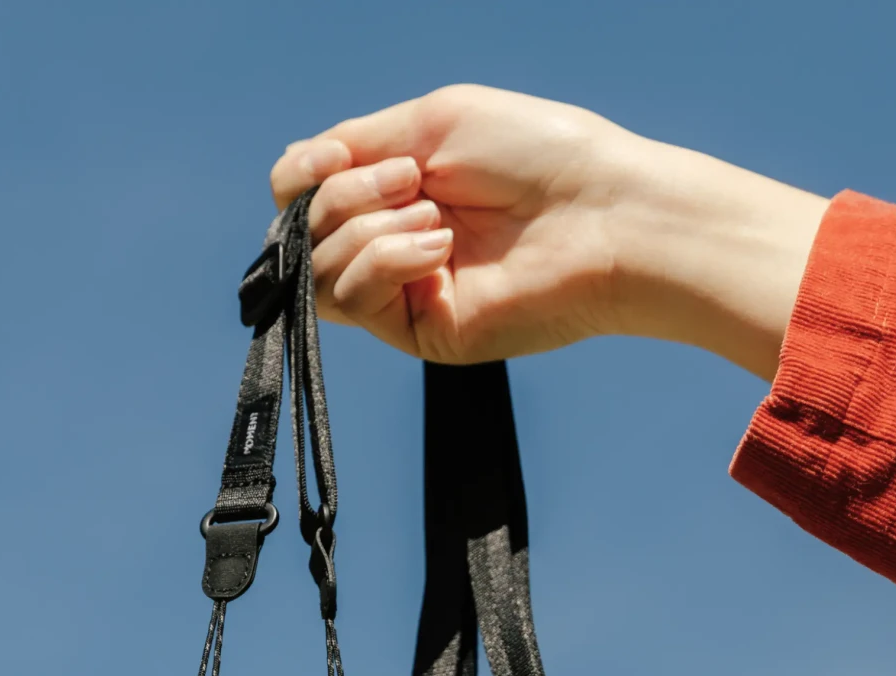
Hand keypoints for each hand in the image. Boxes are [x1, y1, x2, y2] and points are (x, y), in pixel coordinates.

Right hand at [270, 85, 828, 378]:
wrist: (599, 214)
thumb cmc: (535, 155)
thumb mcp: (432, 123)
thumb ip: (356, 148)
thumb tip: (296, 179)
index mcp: (393, 191)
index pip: (302, 194)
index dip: (300, 175)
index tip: (333, 154)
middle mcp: (390, 243)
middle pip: (301, 232)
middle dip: (346, 196)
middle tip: (414, 182)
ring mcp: (402, 292)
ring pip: (318, 270)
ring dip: (367, 229)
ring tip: (435, 219)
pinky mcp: (417, 333)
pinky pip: (352, 299)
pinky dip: (385, 260)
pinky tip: (439, 249)